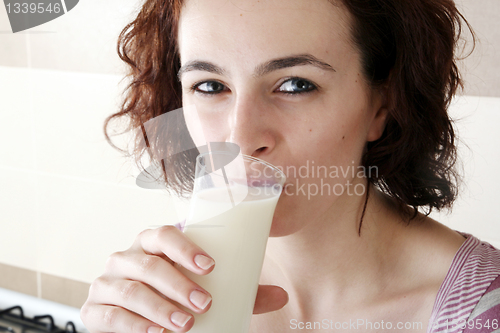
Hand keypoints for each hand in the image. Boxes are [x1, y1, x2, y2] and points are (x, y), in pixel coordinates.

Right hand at [81, 225, 213, 332]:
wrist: (129, 316)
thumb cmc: (165, 293)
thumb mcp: (179, 278)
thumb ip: (201, 276)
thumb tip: (249, 292)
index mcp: (146, 243)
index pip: (164, 236)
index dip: (186, 249)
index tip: (209, 267)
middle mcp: (123, 259)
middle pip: (150, 267)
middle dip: (180, 286)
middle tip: (204, 303)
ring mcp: (105, 283)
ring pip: (133, 292)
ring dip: (162, 309)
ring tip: (185, 323)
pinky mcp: (92, 310)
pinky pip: (114, 317)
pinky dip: (137, 326)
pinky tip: (158, 332)